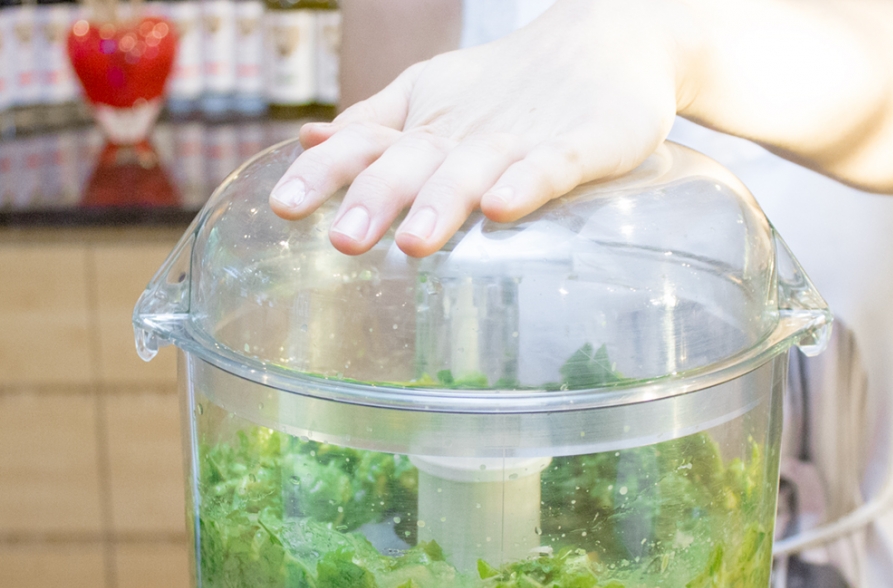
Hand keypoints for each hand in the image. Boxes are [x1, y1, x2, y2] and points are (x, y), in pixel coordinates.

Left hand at [268, 0, 696, 256]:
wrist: (609, 38)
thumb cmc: (506, 85)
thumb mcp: (431, 96)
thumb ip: (373, 124)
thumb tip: (308, 140)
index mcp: (424, 127)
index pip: (363, 147)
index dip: (324, 174)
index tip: (284, 208)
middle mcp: (462, 133)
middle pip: (412, 163)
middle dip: (375, 198)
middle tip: (344, 240)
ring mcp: (520, 139)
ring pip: (474, 170)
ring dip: (442, 203)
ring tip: (414, 244)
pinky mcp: (582, 144)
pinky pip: (552, 167)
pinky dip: (527, 184)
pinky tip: (502, 209)